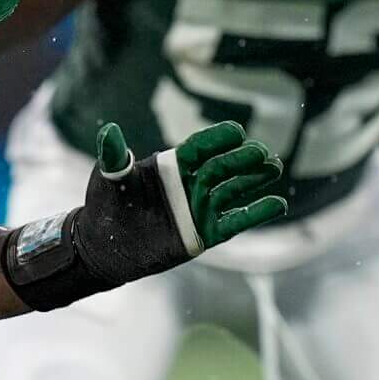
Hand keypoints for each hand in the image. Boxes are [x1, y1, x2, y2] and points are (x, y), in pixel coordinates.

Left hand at [76, 120, 286, 277]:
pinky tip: (277, 203)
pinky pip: (236, 222)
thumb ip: (114, 157)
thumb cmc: (104, 208)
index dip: (218, 139)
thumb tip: (109, 131)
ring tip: (274, 168)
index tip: (237, 132)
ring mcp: (199, 209)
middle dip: (243, 159)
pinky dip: (257, 213)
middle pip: (223, 167)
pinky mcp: (205, 234)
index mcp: (171, 165)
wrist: (102, 249)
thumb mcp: (109, 179)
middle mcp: (190, 184)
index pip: (200, 147)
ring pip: (234, 190)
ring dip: (255, 180)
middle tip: (262, 153)